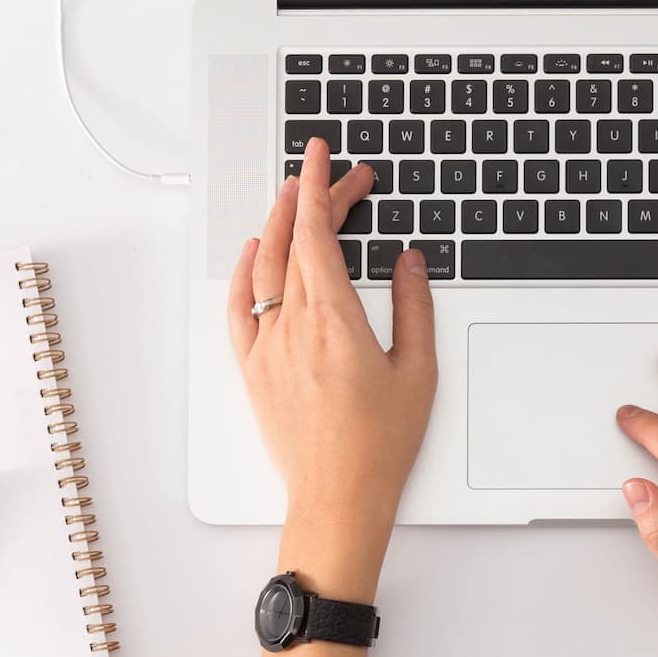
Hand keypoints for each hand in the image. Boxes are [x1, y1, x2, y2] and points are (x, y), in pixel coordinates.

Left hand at [227, 138, 436, 597]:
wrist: (337, 497)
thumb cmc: (379, 445)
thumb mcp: (418, 371)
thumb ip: (414, 308)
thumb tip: (408, 262)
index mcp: (335, 321)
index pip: (318, 234)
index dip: (321, 189)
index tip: (326, 159)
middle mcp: (293, 328)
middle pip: (294, 243)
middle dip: (312, 199)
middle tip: (334, 176)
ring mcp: (267, 347)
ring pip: (264, 268)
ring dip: (278, 225)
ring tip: (294, 197)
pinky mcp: (253, 370)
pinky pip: (239, 308)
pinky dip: (245, 272)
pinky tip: (255, 252)